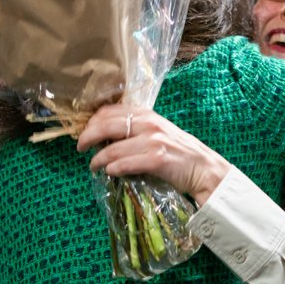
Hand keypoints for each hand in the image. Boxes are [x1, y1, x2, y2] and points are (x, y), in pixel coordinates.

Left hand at [76, 104, 231, 206]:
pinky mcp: (157, 159)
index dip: (92, 121)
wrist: (203, 168)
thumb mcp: (157, 132)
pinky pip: (126, 163)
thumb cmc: (178, 152)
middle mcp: (149, 124)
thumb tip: (107, 136)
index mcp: (147, 115)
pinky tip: (109, 172)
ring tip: (93, 166)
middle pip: (106, 125)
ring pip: (113, 148)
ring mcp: (153, 141)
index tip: (85, 132)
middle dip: (88, 137)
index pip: (110, 111)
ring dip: (98, 159)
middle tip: (80, 147)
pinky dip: (113, 168)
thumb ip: (136, 130)